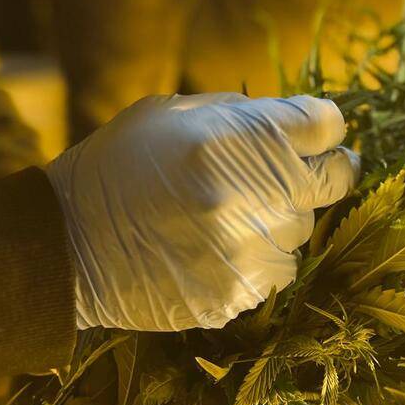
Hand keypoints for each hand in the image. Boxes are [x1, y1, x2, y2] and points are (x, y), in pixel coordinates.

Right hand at [45, 93, 358, 330]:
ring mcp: (254, 248)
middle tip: (301, 172)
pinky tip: (218, 248)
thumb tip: (295, 119)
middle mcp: (259, 192)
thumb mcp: (171, 113)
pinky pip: (278, 269)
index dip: (323, 127)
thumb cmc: (118, 167)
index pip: (327, 124)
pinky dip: (259, 258)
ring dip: (281, 218)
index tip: (316, 134)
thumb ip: (240, 113)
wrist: (67, 245)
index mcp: (244, 136)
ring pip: (304, 228)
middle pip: (336, 177)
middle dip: (323, 170)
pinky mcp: (242, 291)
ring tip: (232, 214)